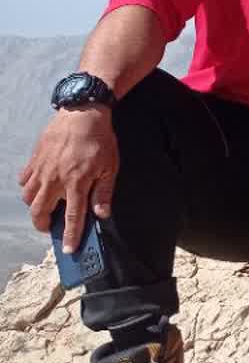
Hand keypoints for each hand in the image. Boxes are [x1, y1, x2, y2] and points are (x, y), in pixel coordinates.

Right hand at [18, 108, 118, 251]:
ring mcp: (41, 170)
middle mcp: (55, 179)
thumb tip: (102, 214)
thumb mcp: (110, 167)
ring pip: (28, 197)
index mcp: (76, 183)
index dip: (71, 235)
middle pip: (40, 211)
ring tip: (45, 208)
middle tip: (51, 228)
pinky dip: (28, 187)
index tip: (69, 250)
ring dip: (35, 207)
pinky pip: (25, 180)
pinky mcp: (34, 160)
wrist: (82, 113)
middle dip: (43, 225)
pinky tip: (38, 187)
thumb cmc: (100, 139)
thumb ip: (104, 192)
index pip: (73, 217)